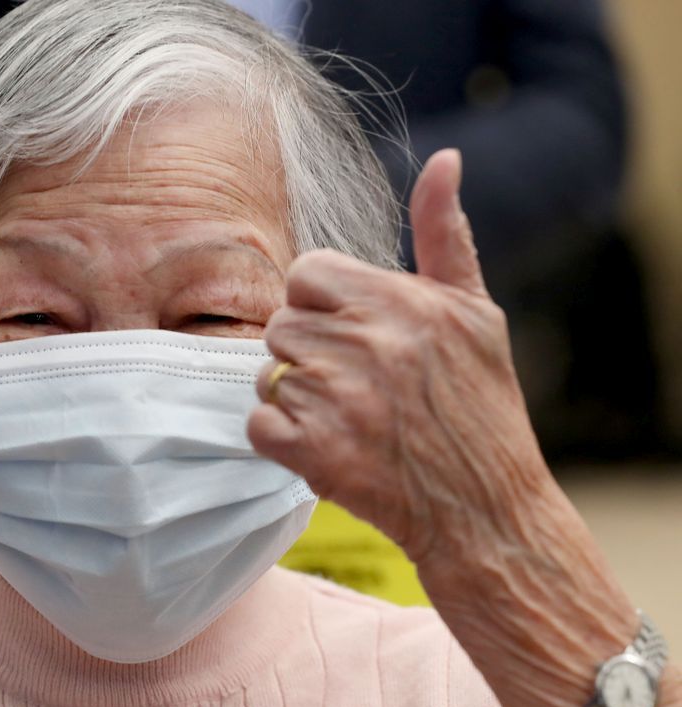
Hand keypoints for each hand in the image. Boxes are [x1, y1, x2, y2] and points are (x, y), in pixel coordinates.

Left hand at [247, 148, 650, 706]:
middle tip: (351, 386)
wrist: (487, 511)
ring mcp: (338, 399)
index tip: (348, 333)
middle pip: (280, 325)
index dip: (319, 303)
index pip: (306, 273)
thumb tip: (445, 159)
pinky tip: (325, 449)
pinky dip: (281, 441)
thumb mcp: (476, 314)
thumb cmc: (482, 408)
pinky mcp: (315, 453)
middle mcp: (368, 343)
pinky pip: (257, 426)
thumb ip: (445, 235)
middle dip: (307, 354)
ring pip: (267, 376)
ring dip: (295, 400)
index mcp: (402, 300)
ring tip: (345, 421)